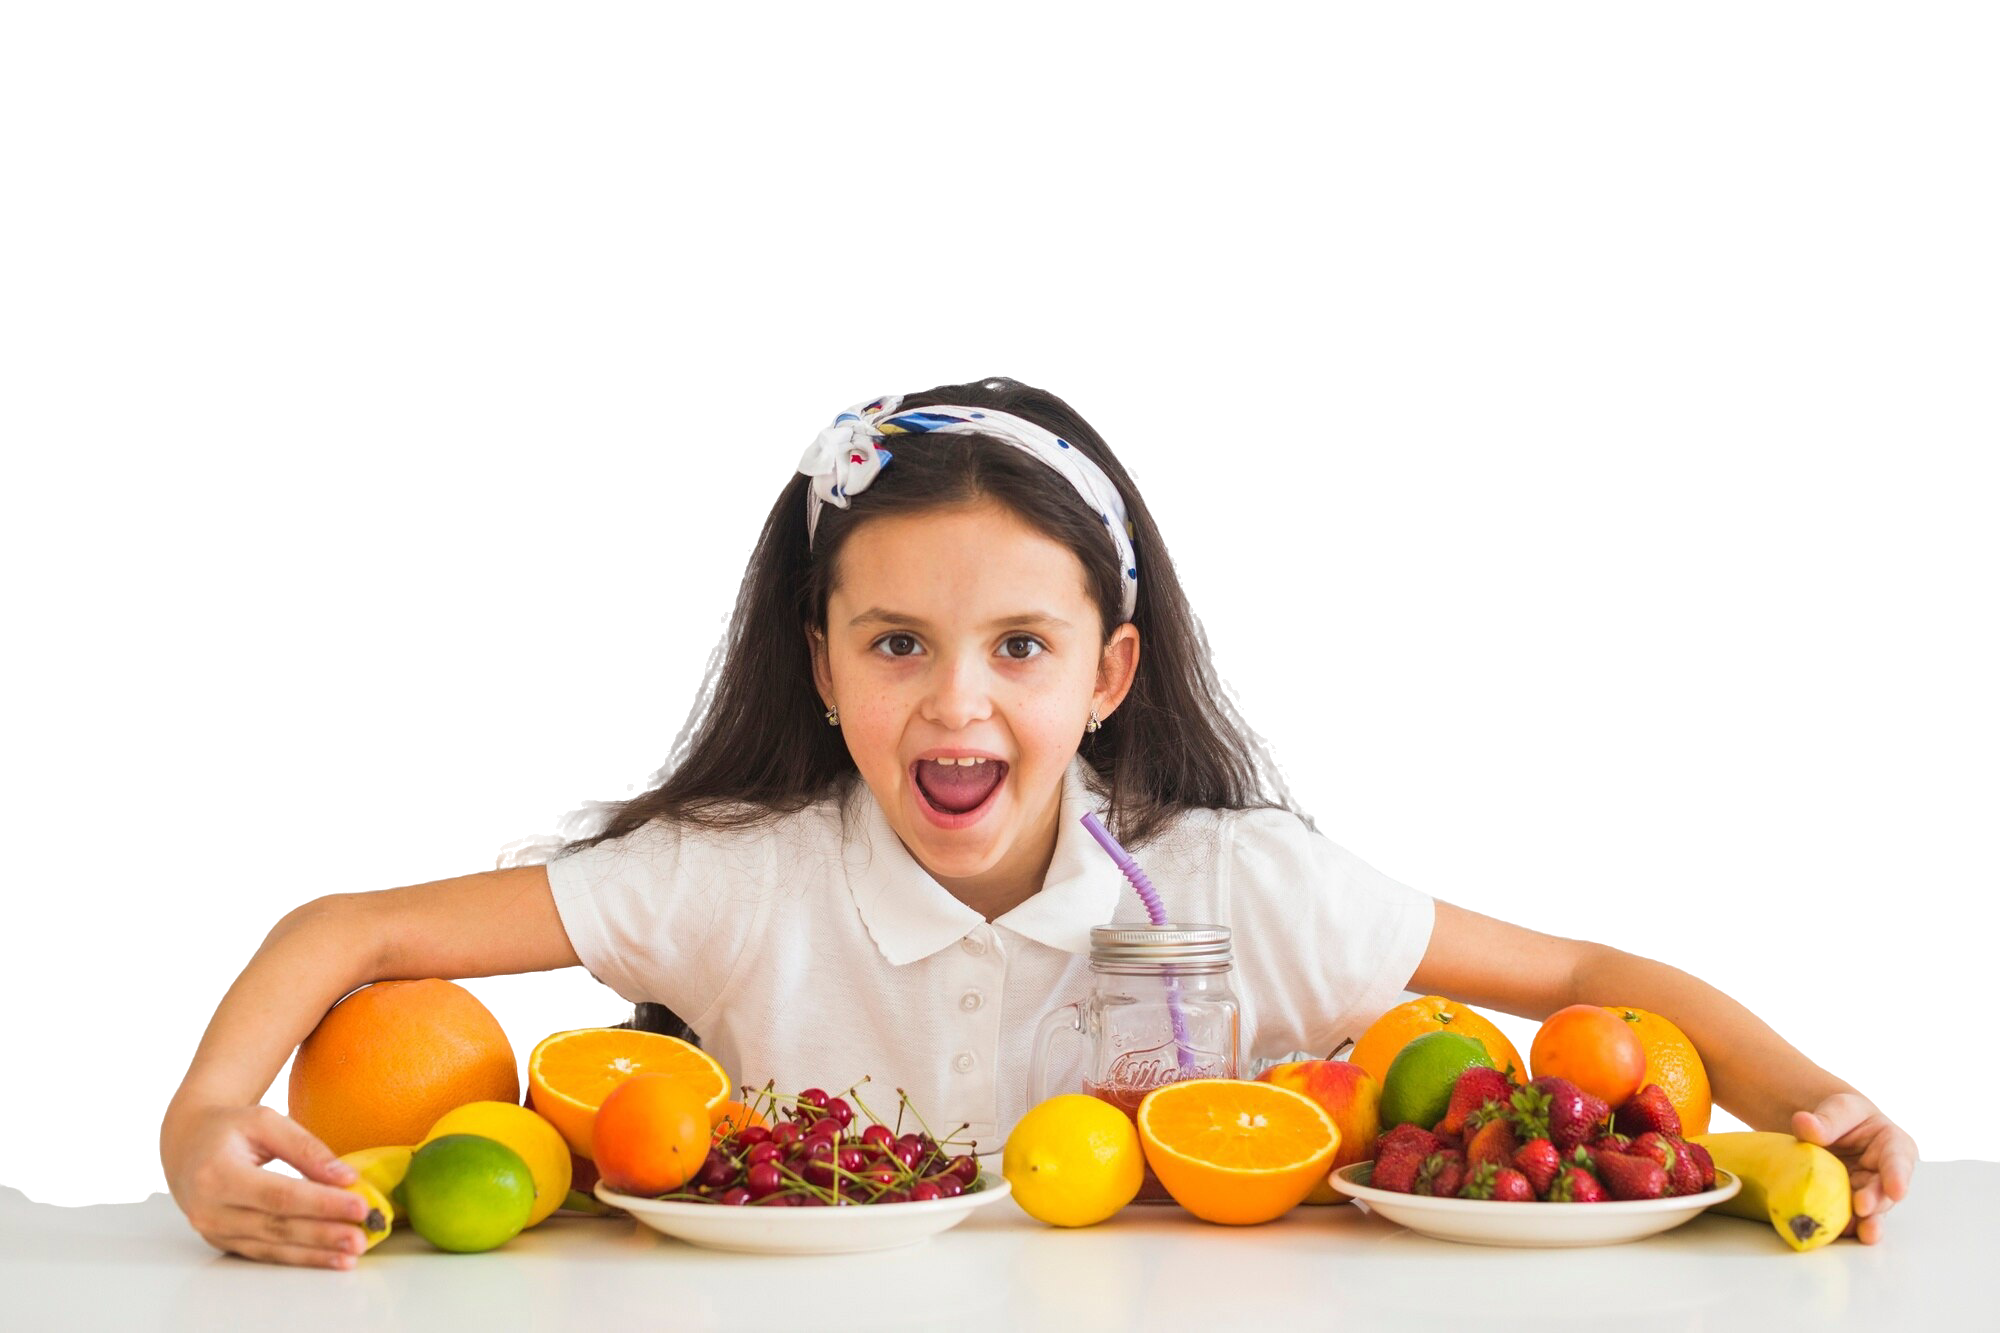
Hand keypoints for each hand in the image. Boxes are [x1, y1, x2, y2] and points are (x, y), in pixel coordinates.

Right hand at [164, 1103, 374, 1268]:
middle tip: (363, 1237)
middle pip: (277, 1226)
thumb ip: (306, 1148)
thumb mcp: (266, 1122)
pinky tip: (328, 1258)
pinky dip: (299, 1257)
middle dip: (324, 1234)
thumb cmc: (230, 1130)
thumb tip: (345, 1177)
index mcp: (218, 1174)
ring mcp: (214, 1231)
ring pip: (272, 1246)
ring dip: (315, 1253)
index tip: (359, 1206)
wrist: (188, 1146)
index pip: (279, 1195)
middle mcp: (210, 1210)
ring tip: (352, 1253)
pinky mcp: (223, 1242)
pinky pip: (264, 1253)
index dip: (321, 1203)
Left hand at [1792, 1092, 1914, 1244]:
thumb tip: (1803, 1123)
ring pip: (1871, 1212)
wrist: (1832, 1132)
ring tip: (1861, 1232)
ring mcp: (1869, 1194)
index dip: (1897, 1176)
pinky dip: (1843, 1227)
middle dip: (1875, 1202)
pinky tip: (1835, 1233)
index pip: (1898, 1160)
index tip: (1897, 1190)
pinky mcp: (1850, 1207)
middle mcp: (1886, 1176)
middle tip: (1863, 1208)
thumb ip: (1828, 1118)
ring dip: (1865, 1223)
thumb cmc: (1845, 1117)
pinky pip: (1849, 1219)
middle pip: (1884, 1192)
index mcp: (1894, 1147)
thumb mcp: (1841, 1108)